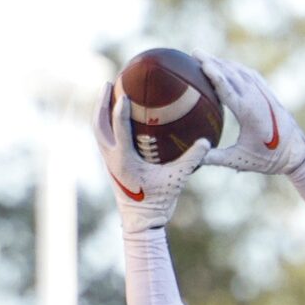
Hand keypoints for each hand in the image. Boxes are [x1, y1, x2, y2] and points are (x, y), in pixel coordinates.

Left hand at [94, 84, 208, 232]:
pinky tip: (117, 112)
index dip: (118, 111)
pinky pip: (105, 137)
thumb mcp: (176, 180)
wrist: (141, 223)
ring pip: (98, 130)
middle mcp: (111, 159)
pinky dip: (108, 122)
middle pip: (98, 125)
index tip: (123, 94)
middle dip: (101, 102)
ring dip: (101, 110)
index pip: (118, 131)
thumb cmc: (159, 203)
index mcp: (124, 161)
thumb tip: (206, 141)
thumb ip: (190, 160)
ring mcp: (108, 162)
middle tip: (110, 82)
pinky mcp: (110, 164)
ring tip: (109, 91)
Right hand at [201, 59, 304, 175]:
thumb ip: (215, 158)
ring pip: (239, 71)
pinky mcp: (266, 92)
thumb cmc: (267, 158)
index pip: (226, 86)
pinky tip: (225, 65)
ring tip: (204, 57)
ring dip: (222, 62)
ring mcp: (262, 92)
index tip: (200, 62)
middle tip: (194, 53)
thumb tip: (193, 158)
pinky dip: (235, 67)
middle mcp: (255, 97)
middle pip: (230, 73)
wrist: (295, 152)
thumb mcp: (239, 161)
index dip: (212, 73)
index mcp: (247, 112)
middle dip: (212, 61)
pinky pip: (248, 73)